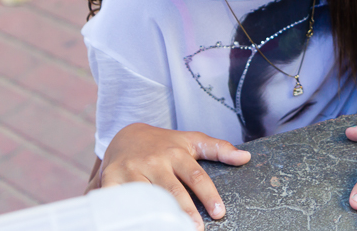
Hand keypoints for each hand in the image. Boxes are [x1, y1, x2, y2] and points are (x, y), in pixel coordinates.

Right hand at [95, 124, 250, 230]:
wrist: (125, 135)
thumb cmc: (164, 143)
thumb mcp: (192, 140)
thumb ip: (219, 148)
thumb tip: (246, 157)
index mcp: (176, 153)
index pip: (196, 176)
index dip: (208, 195)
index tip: (219, 213)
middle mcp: (154, 162)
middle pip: (172, 190)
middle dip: (185, 212)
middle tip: (197, 230)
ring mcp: (131, 171)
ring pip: (146, 198)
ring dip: (156, 216)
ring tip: (169, 229)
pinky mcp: (110, 180)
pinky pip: (117, 200)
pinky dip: (123, 214)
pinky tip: (135, 224)